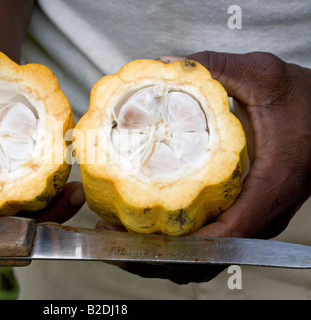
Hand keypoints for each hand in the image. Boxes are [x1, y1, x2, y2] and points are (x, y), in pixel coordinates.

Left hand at [98, 51, 310, 282]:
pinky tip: (152, 232)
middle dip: (160, 255)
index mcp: (271, 186)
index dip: (183, 244)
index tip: (141, 235)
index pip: (227, 233)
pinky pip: (214, 243)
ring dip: (166, 255)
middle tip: (115, 234)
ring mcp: (257, 218)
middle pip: (209, 256)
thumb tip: (167, 65)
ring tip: (123, 238)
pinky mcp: (250, 214)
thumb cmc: (307, 102)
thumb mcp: (264, 77)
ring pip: (209, 256)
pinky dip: (182, 247)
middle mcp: (264, 213)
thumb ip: (218, 67)